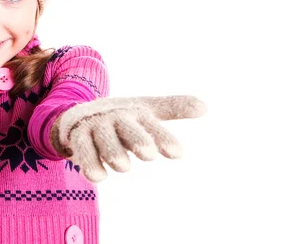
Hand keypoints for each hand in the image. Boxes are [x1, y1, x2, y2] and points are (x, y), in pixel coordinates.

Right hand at [50, 95, 205, 181]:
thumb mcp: (145, 111)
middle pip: (126, 128)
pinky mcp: (77, 137)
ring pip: (103, 139)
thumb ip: (173, 108)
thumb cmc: (120, 118)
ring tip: (124, 167)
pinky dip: (89, 162)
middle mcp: (114, 117)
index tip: (177, 155)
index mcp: (134, 111)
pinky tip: (99, 178)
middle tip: (149, 154)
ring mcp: (94, 126)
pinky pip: (82, 150)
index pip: (151, 124)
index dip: (163, 138)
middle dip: (137, 139)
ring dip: (113, 151)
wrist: (77, 114)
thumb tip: (206, 107)